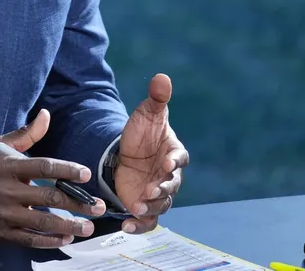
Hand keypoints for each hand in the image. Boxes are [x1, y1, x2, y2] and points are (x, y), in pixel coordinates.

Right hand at [0, 109, 106, 247]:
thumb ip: (25, 134)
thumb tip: (46, 115)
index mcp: (7, 166)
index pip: (43, 167)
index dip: (67, 170)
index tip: (86, 174)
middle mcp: (7, 191)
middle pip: (49, 198)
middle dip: (78, 203)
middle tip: (98, 207)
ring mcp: (4, 214)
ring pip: (42, 223)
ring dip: (69, 226)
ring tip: (87, 227)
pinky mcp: (0, 233)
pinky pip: (29, 239)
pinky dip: (48, 241)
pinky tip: (64, 238)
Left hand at [115, 73, 188, 233]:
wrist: (124, 152)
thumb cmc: (141, 132)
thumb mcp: (146, 114)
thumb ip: (155, 99)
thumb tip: (161, 77)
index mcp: (173, 153)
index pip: (180, 158)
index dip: (174, 161)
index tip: (166, 162)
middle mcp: (169, 175)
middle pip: (172, 186)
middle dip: (162, 189)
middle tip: (149, 190)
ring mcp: (158, 192)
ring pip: (162, 204)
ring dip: (151, 206)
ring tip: (137, 206)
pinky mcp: (145, 205)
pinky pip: (148, 219)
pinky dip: (139, 225)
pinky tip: (126, 226)